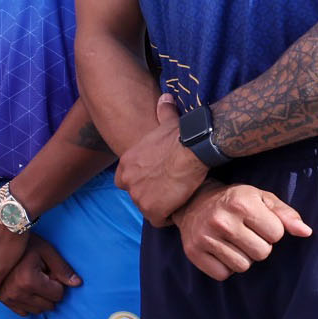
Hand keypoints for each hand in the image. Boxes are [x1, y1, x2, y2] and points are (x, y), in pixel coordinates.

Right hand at [0, 233, 81, 316]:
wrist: (2, 241)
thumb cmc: (27, 244)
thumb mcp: (47, 251)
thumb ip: (62, 269)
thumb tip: (78, 284)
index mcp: (28, 280)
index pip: (58, 295)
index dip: (57, 282)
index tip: (48, 270)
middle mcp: (16, 292)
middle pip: (48, 305)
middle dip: (49, 292)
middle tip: (41, 275)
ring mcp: (7, 298)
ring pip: (37, 310)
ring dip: (39, 298)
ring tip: (32, 280)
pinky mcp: (2, 300)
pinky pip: (23, 312)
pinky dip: (28, 303)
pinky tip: (24, 288)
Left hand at [116, 95, 209, 226]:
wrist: (192, 147)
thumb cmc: (182, 135)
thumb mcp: (167, 122)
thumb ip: (163, 112)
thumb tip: (166, 98)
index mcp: (126, 163)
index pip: (125, 181)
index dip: (142, 183)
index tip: (158, 181)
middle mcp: (127, 180)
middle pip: (138, 196)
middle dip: (153, 195)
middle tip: (171, 190)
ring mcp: (137, 196)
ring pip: (149, 209)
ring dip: (162, 206)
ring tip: (178, 198)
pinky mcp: (151, 209)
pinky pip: (159, 220)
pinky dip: (170, 217)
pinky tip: (181, 206)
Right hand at [172, 182, 311, 279]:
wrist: (193, 201)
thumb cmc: (235, 200)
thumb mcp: (262, 199)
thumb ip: (286, 215)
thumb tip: (306, 232)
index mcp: (242, 203)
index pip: (276, 235)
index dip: (271, 231)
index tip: (258, 223)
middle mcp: (222, 220)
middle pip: (261, 253)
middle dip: (258, 246)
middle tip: (246, 234)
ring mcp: (205, 237)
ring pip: (243, 266)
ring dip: (242, 258)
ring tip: (233, 242)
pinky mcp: (193, 252)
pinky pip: (223, 274)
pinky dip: (225, 267)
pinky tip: (220, 251)